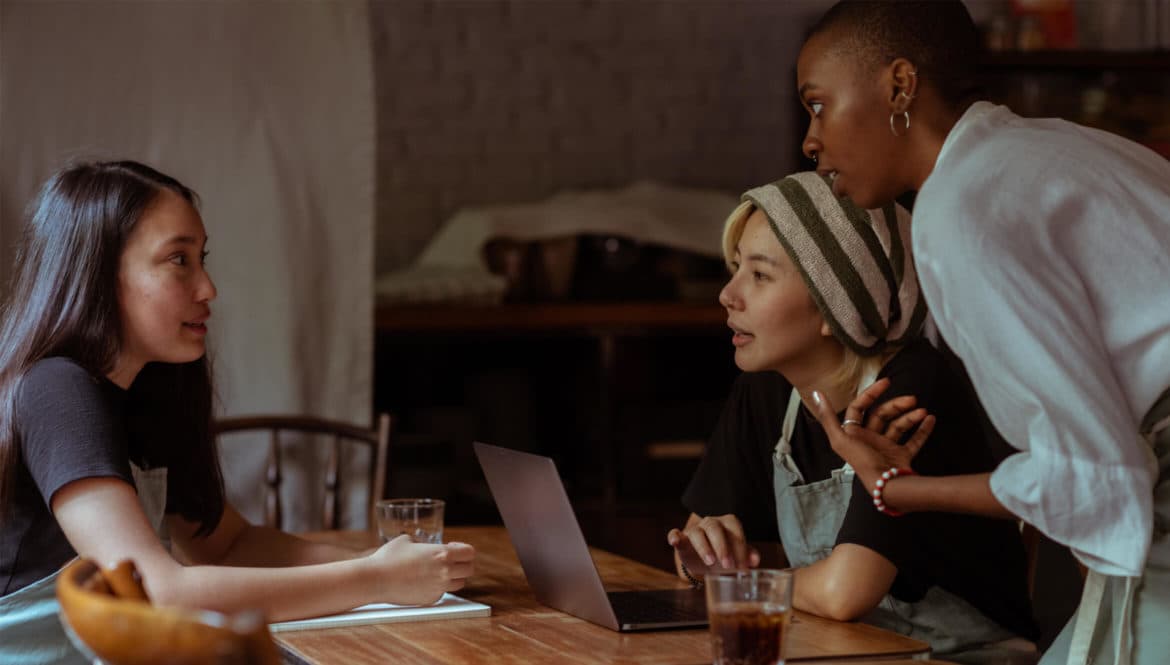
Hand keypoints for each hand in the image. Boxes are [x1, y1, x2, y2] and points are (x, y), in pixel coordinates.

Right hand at [368, 535, 475, 605]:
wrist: (375, 579)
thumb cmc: (389, 557)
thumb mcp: (406, 540)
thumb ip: (421, 542)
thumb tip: (422, 544)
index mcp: (442, 554)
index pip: (470, 553)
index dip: (464, 550)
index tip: (455, 549)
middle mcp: (445, 572)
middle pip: (469, 570)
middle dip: (463, 564)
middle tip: (452, 561)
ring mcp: (439, 587)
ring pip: (459, 583)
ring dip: (454, 577)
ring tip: (440, 571)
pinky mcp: (430, 599)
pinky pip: (442, 592)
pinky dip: (438, 587)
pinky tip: (425, 581)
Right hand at [667, 514, 758, 573]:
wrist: (704, 560)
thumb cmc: (723, 554)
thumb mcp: (736, 555)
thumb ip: (747, 555)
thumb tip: (755, 561)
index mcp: (727, 524)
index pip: (734, 531)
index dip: (740, 548)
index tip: (743, 567)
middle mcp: (710, 523)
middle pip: (715, 528)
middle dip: (722, 547)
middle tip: (728, 565)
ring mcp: (694, 530)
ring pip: (697, 533)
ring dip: (704, 547)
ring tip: (710, 561)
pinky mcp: (680, 538)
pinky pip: (675, 533)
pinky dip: (674, 537)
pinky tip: (675, 541)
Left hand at [811, 378, 934, 493]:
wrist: (885, 485)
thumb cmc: (862, 462)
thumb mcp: (840, 439)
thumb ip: (827, 417)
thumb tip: (816, 393)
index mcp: (854, 434)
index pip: (860, 407)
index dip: (871, 393)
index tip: (886, 382)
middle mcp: (869, 439)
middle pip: (882, 415)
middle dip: (897, 405)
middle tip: (912, 399)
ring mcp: (886, 448)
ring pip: (899, 425)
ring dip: (911, 416)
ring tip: (922, 411)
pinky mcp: (901, 457)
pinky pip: (914, 440)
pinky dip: (923, 430)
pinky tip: (930, 419)